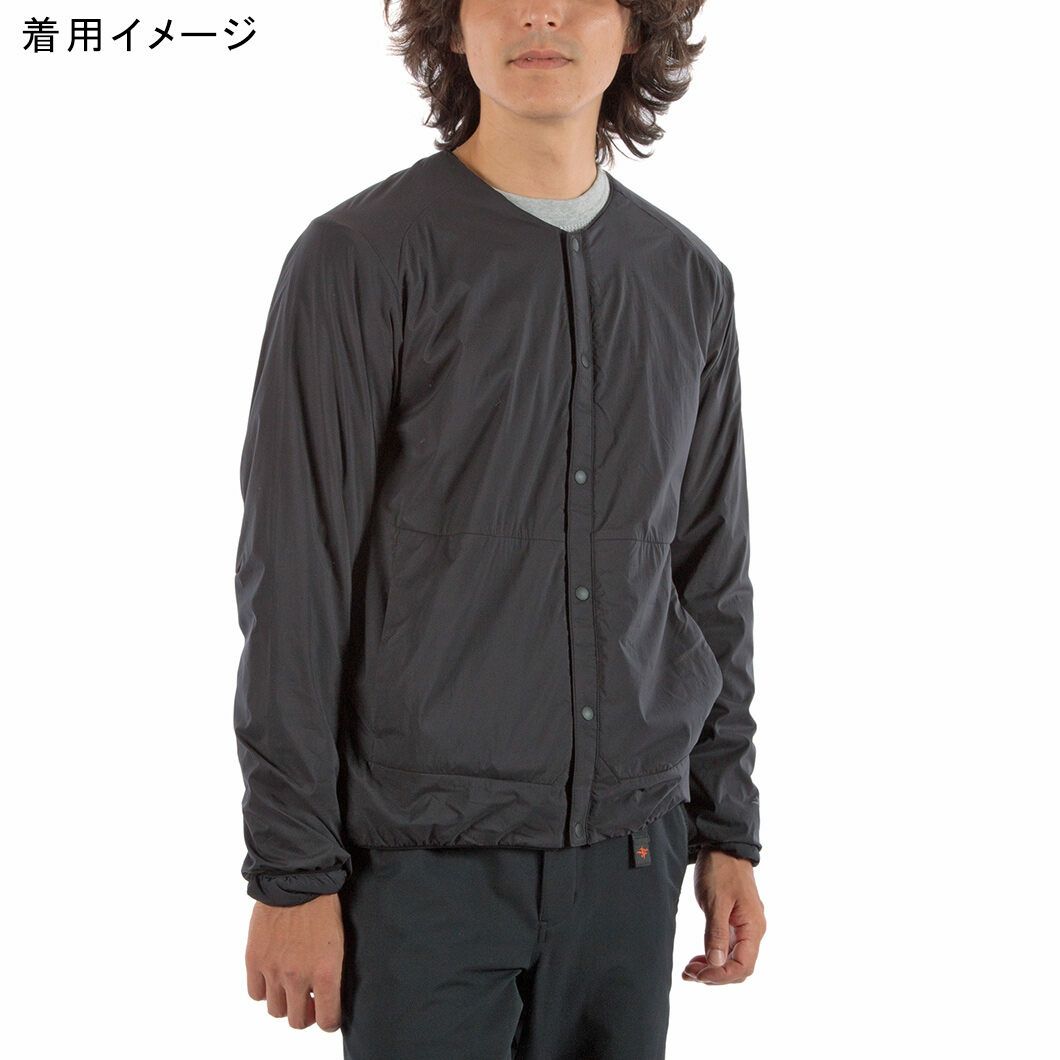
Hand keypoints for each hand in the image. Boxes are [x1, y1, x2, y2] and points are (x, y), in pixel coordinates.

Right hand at [245, 892, 344, 1030]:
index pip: (328, 1020)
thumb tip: (327, 994)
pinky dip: (264, 990)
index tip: (328, 1014)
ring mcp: (273, 970)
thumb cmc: (324, 905)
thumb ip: (333, 972)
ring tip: (290, 985)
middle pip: (298, 1021)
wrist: (297, 879)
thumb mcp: (340, 940)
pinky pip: (256, 993)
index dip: (329, 1021)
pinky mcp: (255, 960)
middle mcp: (298, 977)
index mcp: (326, 971)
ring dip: (284, 1002)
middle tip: (309, 1000)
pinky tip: (272, 975)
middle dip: (306, 1014)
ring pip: (275, 1010)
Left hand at [681, 849, 765, 984]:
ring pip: (732, 959)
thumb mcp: (716, 901)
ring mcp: (743, 927)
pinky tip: (697, 958)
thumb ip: (717, 933)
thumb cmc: (722, 870)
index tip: (699, 974)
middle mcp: (752, 931)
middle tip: (689, 973)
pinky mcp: (733, 922)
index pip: (743, 966)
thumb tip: (716, 963)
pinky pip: (726, 948)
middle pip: (739, 967)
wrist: (723, 847)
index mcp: (753, 927)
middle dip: (715, 975)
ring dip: (712, 968)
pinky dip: (712, 956)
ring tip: (689, 969)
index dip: (721, 975)